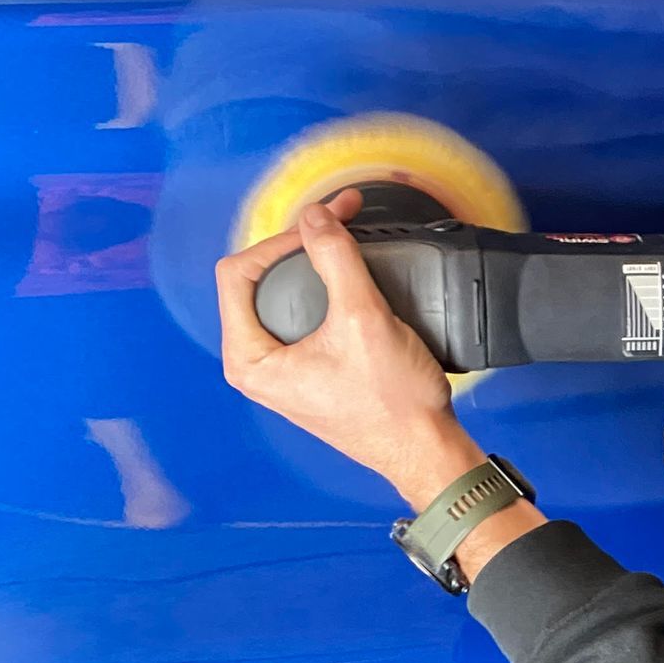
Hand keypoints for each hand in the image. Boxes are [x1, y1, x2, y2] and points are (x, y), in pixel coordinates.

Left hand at [216, 189, 479, 505]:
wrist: (425, 447)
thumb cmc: (393, 404)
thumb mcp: (363, 319)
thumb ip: (335, 259)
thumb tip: (314, 215)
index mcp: (249, 359)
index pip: (238, 272)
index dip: (281, 239)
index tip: (325, 227)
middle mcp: (255, 364)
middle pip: (259, 278)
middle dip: (301, 244)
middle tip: (341, 221)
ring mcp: (281, 367)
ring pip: (283, 293)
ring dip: (316, 262)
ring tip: (349, 237)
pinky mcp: (307, 368)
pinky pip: (304, 313)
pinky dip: (327, 287)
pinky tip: (354, 272)